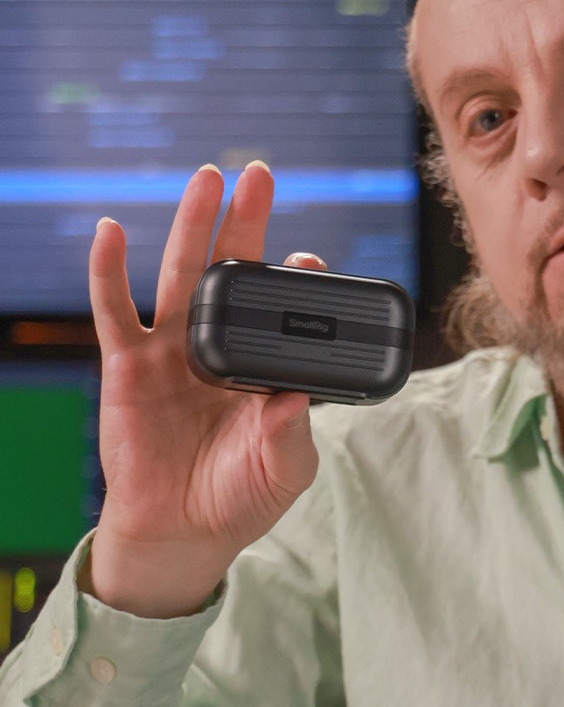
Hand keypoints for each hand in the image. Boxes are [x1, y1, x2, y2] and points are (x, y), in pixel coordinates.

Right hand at [83, 162, 324, 617]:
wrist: (183, 533)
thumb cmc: (240, 496)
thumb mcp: (285, 467)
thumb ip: (294, 432)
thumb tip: (296, 395)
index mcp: (260, 363)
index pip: (279, 306)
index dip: (292, 275)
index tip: (310, 258)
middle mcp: (217, 346)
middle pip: (231, 270)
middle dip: (243, 221)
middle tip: (258, 174)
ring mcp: (172, 351)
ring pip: (179, 275)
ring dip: (190, 225)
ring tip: (205, 179)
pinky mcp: (128, 366)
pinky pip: (116, 311)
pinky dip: (110, 270)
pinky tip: (112, 230)